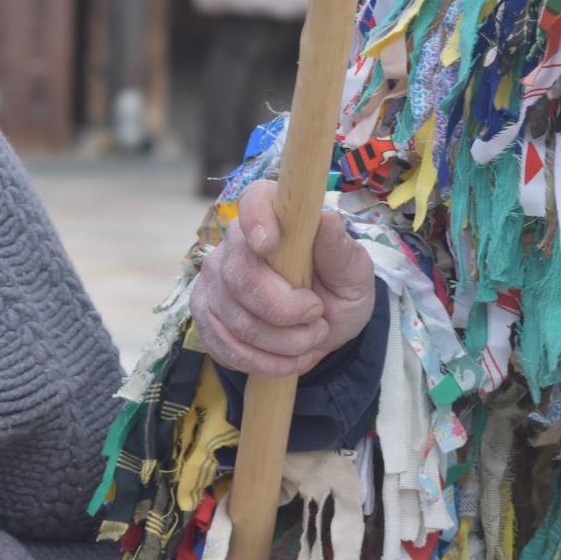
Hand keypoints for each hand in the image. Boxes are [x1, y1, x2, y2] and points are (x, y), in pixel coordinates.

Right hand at [191, 180, 375, 375]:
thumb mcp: (354, 272)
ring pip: (235, 317)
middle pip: (240, 274)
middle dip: (283, 309)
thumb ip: (339, 249)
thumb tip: (326, 218)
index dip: (256, 218)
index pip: (254, 199)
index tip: (269, 244)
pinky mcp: (206, 316)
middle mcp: (237, 242)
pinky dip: (262, 361)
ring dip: (281, 341)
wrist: (326, 328)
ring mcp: (216, 280)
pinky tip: (288, 359)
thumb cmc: (340, 288)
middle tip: (317, 317)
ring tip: (312, 338)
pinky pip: (225, 345)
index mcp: (278, 215)